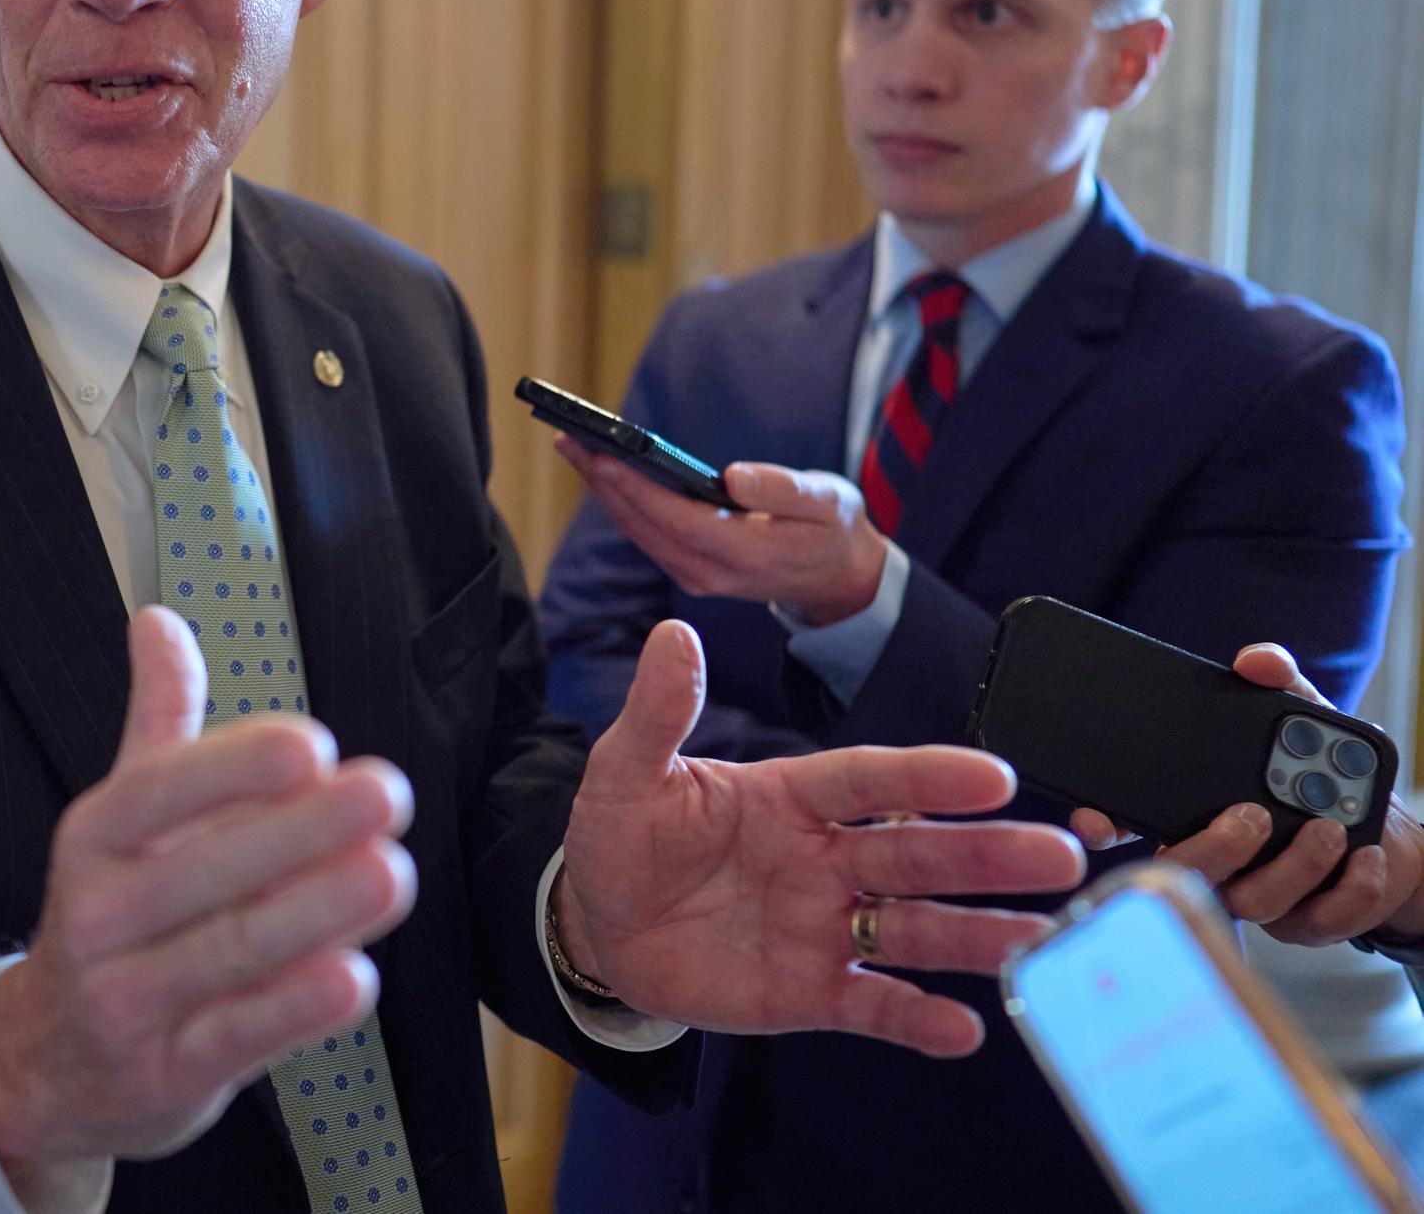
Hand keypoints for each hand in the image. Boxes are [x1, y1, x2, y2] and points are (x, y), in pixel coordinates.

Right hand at [0, 606, 417, 1195]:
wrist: (49, 1063)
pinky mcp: (168, 1075)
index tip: (314, 744)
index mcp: (92, 839)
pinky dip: (297, 1011)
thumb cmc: (115, 914)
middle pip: (205, 872)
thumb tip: (157, 616)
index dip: (233, 768)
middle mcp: (97, 917)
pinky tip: (356, 977)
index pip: (157, 794)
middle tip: (388, 795)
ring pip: (231, 953)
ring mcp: (127, 1001)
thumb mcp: (121, 819)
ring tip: (393, 873)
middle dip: (301, 833)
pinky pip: (239, 1039)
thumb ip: (157, 720)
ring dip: (317, 913)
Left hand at [557, 437, 887, 625]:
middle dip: (603, 481)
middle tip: (567, 437)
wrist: (839, 579)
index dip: (636, 488)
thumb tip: (734, 477)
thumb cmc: (834, 529)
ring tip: (573, 447)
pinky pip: (645, 535)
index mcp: (747, 554)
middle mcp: (712, 573)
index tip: (602, 455)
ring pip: (637, 531)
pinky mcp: (690, 570)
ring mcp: (697, 577)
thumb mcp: (828, 503)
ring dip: (603, 490)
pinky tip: (602, 473)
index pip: (677, 520)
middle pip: (644, 525)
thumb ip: (785, 491)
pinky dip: (620, 503)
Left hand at [559, 620, 1085, 1056]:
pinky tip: (965, 1028)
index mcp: (792, 796)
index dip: (929, 778)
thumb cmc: (622, 836)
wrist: (597, 924)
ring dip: (978, 936)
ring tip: (1044, 939)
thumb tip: (672, 635)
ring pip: (914, 929)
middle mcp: (825, 858)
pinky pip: (872, 1004)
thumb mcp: (627, 771)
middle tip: (1065, 856)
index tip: (995, 775)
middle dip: (988, 855)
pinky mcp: (809, 991)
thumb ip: (659, 712)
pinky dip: (916, 1017)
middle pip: (917, 853)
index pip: (871, 781)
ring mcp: (823, 926)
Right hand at [1068, 643, 1423, 946]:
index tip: (1096, 821)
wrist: (1379, 830)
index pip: (1127, 824)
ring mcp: (1258, 893)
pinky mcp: (1306, 922)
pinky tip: (1364, 856)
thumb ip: (1278, 679)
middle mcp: (1216, 857)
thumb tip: (1255, 660)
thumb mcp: (1301, 714)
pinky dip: (1348, 891)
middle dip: (1216, 847)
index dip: (1103, 826)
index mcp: (1192, 813)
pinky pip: (1319, 921)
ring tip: (1328, 827)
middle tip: (1253, 814)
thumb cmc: (1322, 775)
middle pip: (1188, 870)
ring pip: (1254, 900)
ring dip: (1294, 865)